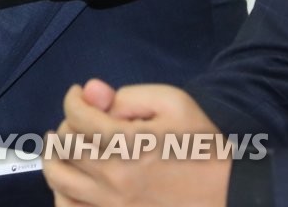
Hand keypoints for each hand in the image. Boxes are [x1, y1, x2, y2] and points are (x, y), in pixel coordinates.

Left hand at [43, 79, 231, 206]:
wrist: (230, 193)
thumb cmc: (201, 145)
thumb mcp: (171, 103)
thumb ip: (126, 96)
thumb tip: (92, 92)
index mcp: (126, 146)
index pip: (75, 115)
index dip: (74, 97)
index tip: (81, 94)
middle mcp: (112, 179)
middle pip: (64, 144)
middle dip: (68, 123)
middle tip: (82, 119)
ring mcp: (111, 206)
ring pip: (58, 178)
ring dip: (57, 155)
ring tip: (67, 144)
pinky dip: (63, 192)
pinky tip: (73, 178)